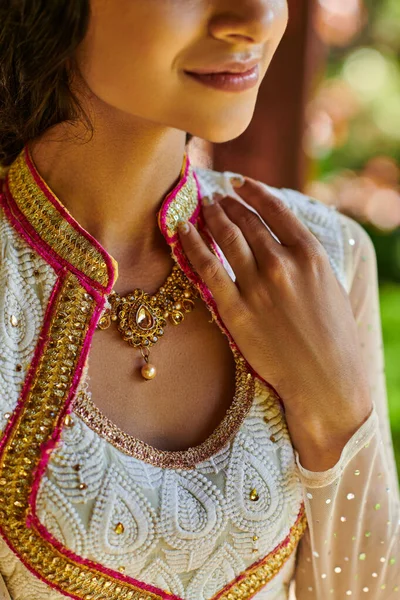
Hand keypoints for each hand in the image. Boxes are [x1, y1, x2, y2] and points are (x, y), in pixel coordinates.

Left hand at [178, 177, 372, 463]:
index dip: (253, 191)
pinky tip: (182, 231)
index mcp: (310, 254)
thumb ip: (307, 258)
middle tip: (214, 195)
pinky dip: (192, 245)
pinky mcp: (235, 310)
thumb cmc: (334, 336)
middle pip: (247, 221)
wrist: (326, 379)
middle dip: (227, 203)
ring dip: (211, 216)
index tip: (238, 183)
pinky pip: (207, 269)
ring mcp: (257, 286)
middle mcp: (282, 264)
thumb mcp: (330, 285)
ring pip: (226, 238)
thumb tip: (284, 238)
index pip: (275, 209)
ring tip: (202, 206)